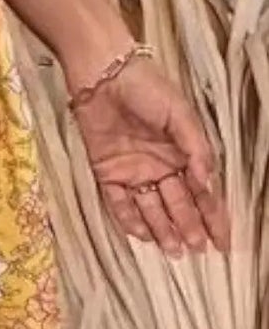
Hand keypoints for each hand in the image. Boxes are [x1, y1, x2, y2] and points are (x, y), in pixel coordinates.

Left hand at [69, 53, 229, 257]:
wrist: (105, 76)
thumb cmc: (148, 89)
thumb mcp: (181, 116)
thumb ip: (195, 149)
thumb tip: (207, 182)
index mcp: (182, 154)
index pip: (202, 192)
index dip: (213, 217)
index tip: (223, 241)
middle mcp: (160, 168)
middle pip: (178, 205)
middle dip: (190, 228)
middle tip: (197, 251)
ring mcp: (133, 172)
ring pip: (151, 209)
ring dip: (163, 230)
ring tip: (175, 252)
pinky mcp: (106, 173)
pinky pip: (119, 203)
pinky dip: (131, 219)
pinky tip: (144, 235)